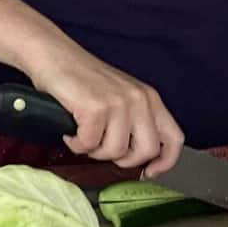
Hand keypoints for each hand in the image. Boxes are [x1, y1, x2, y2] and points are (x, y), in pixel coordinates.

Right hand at [30, 41, 184, 175]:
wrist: (53, 55)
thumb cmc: (81, 78)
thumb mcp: (120, 95)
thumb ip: (135, 120)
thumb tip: (137, 156)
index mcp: (149, 98)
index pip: (174, 138)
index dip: (165, 161)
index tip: (150, 171)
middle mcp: (139, 100)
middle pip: (146, 150)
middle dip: (122, 159)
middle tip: (103, 149)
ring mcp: (118, 103)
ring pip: (115, 152)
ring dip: (94, 151)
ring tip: (83, 135)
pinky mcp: (95, 108)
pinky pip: (89, 145)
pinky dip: (76, 144)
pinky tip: (71, 132)